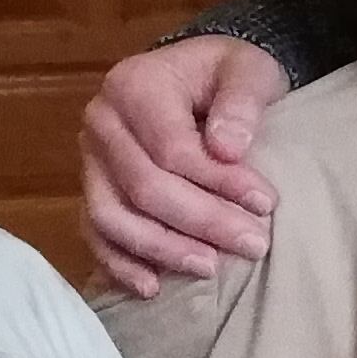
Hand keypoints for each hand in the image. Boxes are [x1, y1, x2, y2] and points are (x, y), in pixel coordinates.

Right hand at [80, 34, 290, 296]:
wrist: (199, 76)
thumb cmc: (226, 73)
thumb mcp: (247, 70)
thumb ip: (242, 101)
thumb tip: (228, 148)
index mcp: (132, 85)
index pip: (171, 149)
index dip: (219, 181)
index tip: (266, 202)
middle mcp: (101, 122)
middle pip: (143, 187)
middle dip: (201, 221)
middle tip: (253, 244)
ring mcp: (90, 159)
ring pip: (112, 216)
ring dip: (162, 249)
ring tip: (210, 268)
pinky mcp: (93, 189)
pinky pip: (95, 232)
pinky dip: (120, 263)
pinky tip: (153, 286)